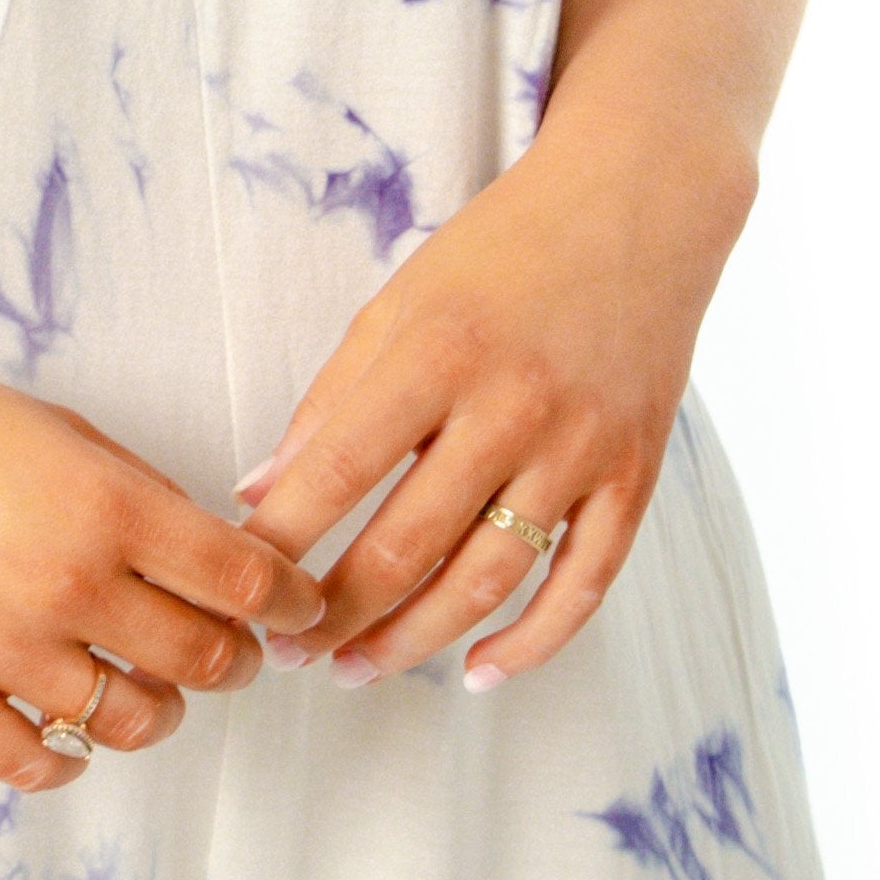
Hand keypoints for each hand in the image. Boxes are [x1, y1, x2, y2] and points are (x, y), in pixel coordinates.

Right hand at [0, 338, 327, 788]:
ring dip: (160, 710)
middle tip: (234, 649)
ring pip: (133, 722)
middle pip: (203, 660)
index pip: (242, 579)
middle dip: (236, 658)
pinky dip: (72, 757)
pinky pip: (37, 761)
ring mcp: (0, 652)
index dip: (289, 600)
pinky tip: (73, 732)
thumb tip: (213, 552)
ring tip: (151, 688)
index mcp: (104, 506)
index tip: (299, 606)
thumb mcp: (54, 427)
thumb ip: (138, 493)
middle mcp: (65, 586)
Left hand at [236, 123, 742, 690]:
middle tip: (285, 651)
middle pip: (408, 546)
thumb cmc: (501, 253)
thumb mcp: (399, 304)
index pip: (338, 472)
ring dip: (411, 641)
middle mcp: (513, 407)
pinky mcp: (634, 476)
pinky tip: (478, 673)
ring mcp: (581, 449)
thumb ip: (331, 400)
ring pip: (487, 581)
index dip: (282, 542)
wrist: (639, 207)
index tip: (241, 584)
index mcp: (439, 353)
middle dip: (334, 613)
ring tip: (353, 669)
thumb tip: (260, 494)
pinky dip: (531, 643)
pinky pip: (582, 586)